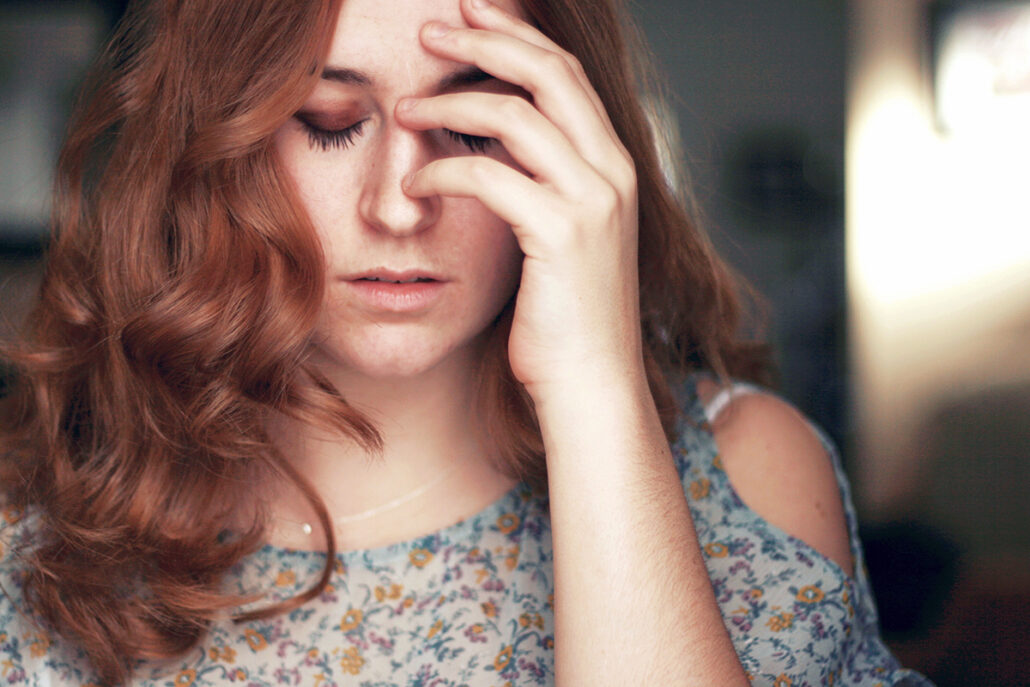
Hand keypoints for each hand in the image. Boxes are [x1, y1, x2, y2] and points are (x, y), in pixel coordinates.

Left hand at [397, 0, 643, 398]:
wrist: (590, 382)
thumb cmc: (564, 316)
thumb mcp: (560, 237)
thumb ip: (542, 183)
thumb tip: (493, 145)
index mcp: (615, 165)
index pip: (566, 73)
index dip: (517, 34)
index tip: (469, 11)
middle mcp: (613, 171)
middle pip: (549, 71)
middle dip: (485, 39)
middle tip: (429, 29)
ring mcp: (593, 200)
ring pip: (516, 113)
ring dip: (451, 103)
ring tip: (405, 108)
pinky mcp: (561, 234)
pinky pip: (490, 177)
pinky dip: (443, 172)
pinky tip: (415, 186)